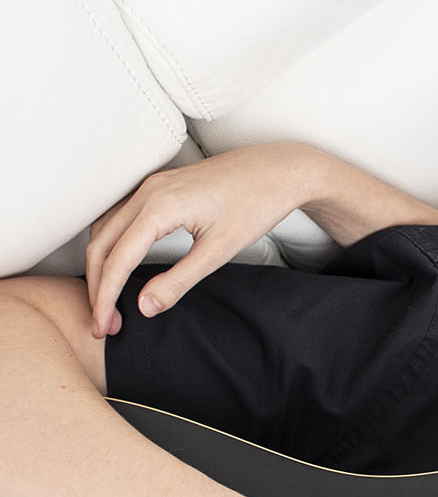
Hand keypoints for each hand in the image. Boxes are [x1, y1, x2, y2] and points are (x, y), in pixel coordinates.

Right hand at [85, 144, 326, 337]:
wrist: (281, 170)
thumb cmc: (257, 203)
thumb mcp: (220, 250)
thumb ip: (179, 280)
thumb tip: (146, 306)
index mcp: (160, 206)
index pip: (117, 260)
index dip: (106, 297)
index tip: (103, 326)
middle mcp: (148, 192)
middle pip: (102, 244)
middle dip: (98, 286)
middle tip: (104, 322)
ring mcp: (152, 185)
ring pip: (106, 228)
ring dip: (102, 265)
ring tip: (110, 300)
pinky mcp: (160, 186)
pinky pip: (121, 216)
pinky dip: (112, 244)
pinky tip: (119, 265)